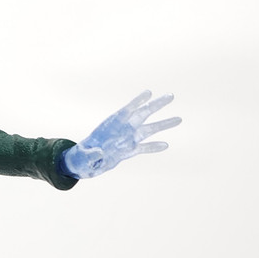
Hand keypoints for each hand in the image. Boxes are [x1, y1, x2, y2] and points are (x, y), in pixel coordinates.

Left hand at [61, 91, 180, 178]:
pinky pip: (143, 148)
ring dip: (163, 125)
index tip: (148, 93)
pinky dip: (153, 147)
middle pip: (142, 115)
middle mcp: (122, 130)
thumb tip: (100, 153)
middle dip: (156, 105)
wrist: (81, 164)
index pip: (126, 111)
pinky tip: (165, 145)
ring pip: (148, 130)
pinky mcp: (128, 151)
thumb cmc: (80, 157)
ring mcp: (126, 140)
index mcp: (110, 126)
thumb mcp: (82, 156)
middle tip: (171, 96)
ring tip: (178, 119)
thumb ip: (91, 154)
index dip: (137, 101)